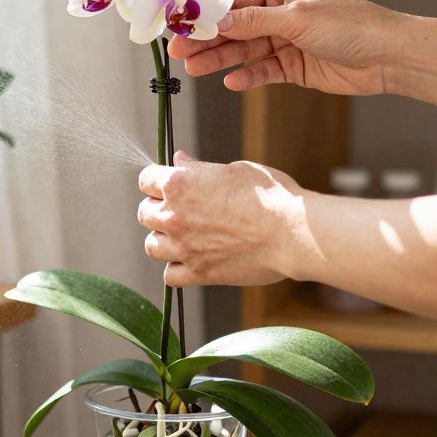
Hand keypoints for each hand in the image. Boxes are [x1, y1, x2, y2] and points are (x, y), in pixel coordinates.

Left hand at [137, 152, 303, 286]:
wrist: (292, 232)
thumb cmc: (269, 195)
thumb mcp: (233, 169)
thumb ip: (199, 169)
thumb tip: (179, 161)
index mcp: (179, 185)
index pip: (145, 179)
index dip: (157, 180)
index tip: (168, 184)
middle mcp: (174, 216)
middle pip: (144, 213)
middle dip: (158, 209)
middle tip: (180, 210)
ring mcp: (184, 247)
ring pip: (152, 246)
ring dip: (163, 239)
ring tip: (184, 236)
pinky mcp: (199, 273)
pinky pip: (170, 276)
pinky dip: (177, 269)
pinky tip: (191, 260)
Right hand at [168, 0, 403, 94]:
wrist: (390, 57)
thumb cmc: (352, 26)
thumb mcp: (297, 19)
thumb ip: (253, 22)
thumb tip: (216, 21)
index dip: (207, 10)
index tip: (181, 19)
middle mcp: (282, 12)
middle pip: (235, 26)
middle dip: (207, 38)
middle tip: (179, 49)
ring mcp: (287, 40)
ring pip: (244, 50)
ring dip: (220, 59)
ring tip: (194, 69)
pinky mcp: (294, 66)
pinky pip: (263, 70)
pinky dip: (247, 76)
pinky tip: (231, 82)